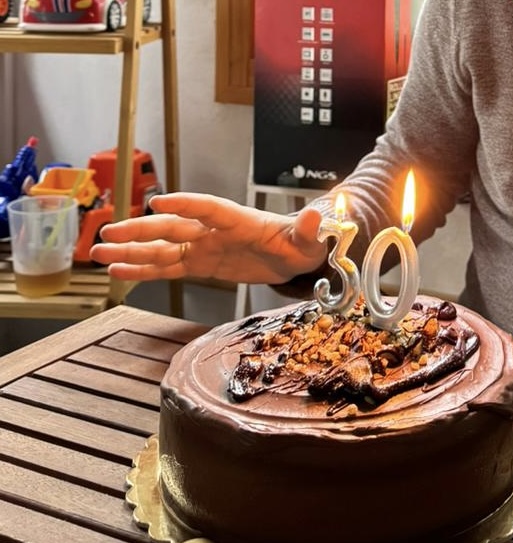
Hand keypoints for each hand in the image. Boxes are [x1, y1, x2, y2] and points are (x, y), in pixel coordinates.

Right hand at [90, 192, 326, 283]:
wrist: (293, 255)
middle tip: (108, 232)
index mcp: (238, 220)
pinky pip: (168, 268)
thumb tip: (317, 216)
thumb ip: (309, 229)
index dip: (186, 205)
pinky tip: (119, 272)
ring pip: (161, 249)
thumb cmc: (301, 243)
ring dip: (131, 251)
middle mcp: (213, 231)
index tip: (160, 203)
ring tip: (98, 254)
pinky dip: (144, 270)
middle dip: (141, 230)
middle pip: (172, 228)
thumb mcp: (310, 240)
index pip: (208, 208)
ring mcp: (203, 247)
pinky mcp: (201, 265)